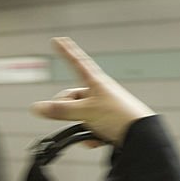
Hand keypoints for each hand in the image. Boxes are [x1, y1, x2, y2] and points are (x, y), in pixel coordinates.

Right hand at [31, 37, 154, 145]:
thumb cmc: (119, 116)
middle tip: (75, 117)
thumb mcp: (85, 111)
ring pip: (79, 114)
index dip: (67, 51)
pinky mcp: (108, 121)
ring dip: (80, 126)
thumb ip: (60, 110)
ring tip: (92, 131)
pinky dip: (90, 135)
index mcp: (96, 82)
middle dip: (68, 110)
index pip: (77, 62)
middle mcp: (100, 92)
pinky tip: (97, 140)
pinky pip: (90, 127)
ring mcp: (104, 106)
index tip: (58, 40)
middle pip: (72, 97)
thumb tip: (37, 108)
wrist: (142, 135)